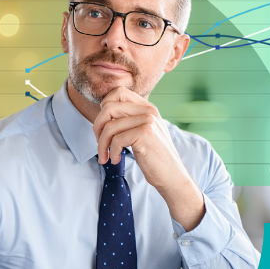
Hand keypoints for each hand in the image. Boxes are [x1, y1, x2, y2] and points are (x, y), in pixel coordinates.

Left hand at [92, 86, 204, 230]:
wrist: (172, 176)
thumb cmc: (153, 157)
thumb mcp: (141, 133)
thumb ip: (128, 120)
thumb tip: (102, 116)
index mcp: (147, 107)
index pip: (118, 92)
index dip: (103, 108)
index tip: (103, 127)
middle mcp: (148, 110)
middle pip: (108, 107)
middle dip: (97, 127)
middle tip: (100, 143)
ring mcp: (147, 120)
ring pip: (110, 126)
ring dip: (102, 145)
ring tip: (105, 156)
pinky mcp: (145, 133)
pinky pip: (117, 139)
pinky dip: (112, 152)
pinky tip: (116, 160)